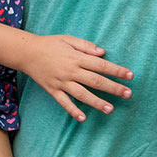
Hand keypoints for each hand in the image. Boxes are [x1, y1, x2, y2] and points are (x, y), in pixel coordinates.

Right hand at [19, 34, 133, 120]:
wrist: (27, 52)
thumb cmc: (50, 44)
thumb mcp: (68, 39)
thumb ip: (86, 46)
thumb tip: (103, 53)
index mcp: (77, 58)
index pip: (101, 65)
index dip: (117, 71)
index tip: (130, 76)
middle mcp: (71, 71)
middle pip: (96, 81)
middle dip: (113, 88)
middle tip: (128, 94)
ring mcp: (62, 82)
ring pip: (82, 94)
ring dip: (97, 102)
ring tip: (110, 109)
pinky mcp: (53, 90)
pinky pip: (64, 102)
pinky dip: (73, 110)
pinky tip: (83, 117)